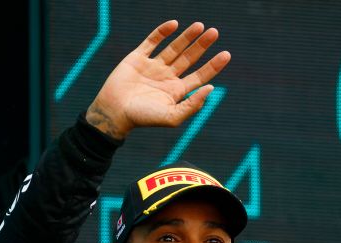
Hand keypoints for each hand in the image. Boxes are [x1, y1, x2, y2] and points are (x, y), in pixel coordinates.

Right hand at [85, 20, 230, 139]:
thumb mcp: (171, 117)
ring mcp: (152, 66)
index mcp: (176, 91)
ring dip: (187, 37)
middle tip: (215, 32)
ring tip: (200, 25)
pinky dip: (162, 32)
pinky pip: (152, 41)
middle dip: (202, 46)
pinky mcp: (137, 58)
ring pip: (174, 47)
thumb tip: (211, 88)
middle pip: (189, 58)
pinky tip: (174, 25)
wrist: (114, 112)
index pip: (200, 76)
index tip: (226, 54)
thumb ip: (192, 105)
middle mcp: (167, 77)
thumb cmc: (143, 118)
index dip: (213, 65)